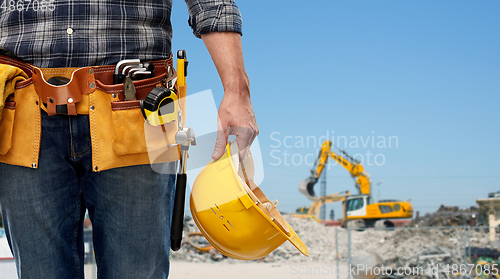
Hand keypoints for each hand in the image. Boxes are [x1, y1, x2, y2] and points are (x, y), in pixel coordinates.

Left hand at [201, 31, 257, 160]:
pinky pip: (247, 138)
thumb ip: (220, 143)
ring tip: (228, 136)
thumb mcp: (222, 126)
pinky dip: (240, 138)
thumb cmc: (230, 106)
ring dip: (237, 144)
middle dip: (234, 151)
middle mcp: (253, 133)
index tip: (227, 163)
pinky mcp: (254, 127)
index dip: (234, 160)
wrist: (238, 93)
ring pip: (245, 144)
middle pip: (244, 150)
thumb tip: (216, 156)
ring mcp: (255, 130)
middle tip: (223, 149)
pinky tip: (233, 131)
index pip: (242, 155)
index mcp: (246, 134)